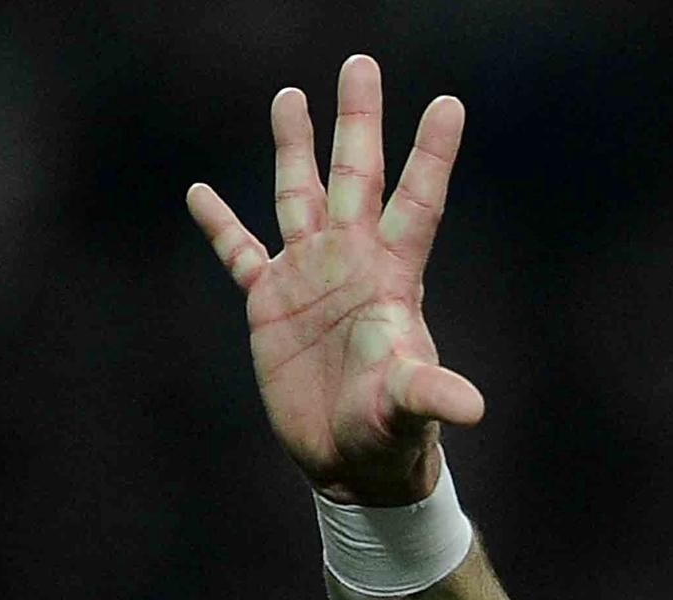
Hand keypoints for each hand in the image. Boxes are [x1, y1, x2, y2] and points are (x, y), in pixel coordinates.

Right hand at [186, 55, 483, 505]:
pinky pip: (240, 252)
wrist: (350, 462)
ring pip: (299, 195)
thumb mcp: (408, 409)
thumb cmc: (390, 434)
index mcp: (391, 276)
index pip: (417, 202)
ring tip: (291, 96)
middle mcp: (351, 262)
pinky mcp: (269, 303)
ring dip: (295, 148)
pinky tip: (201, 193)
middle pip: (356, 176)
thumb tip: (472, 406)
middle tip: (361, 64)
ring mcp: (309, 277)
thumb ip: (430, 394)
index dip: (432, 154)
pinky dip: (220, 225)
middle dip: (358, 122)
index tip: (450, 103)